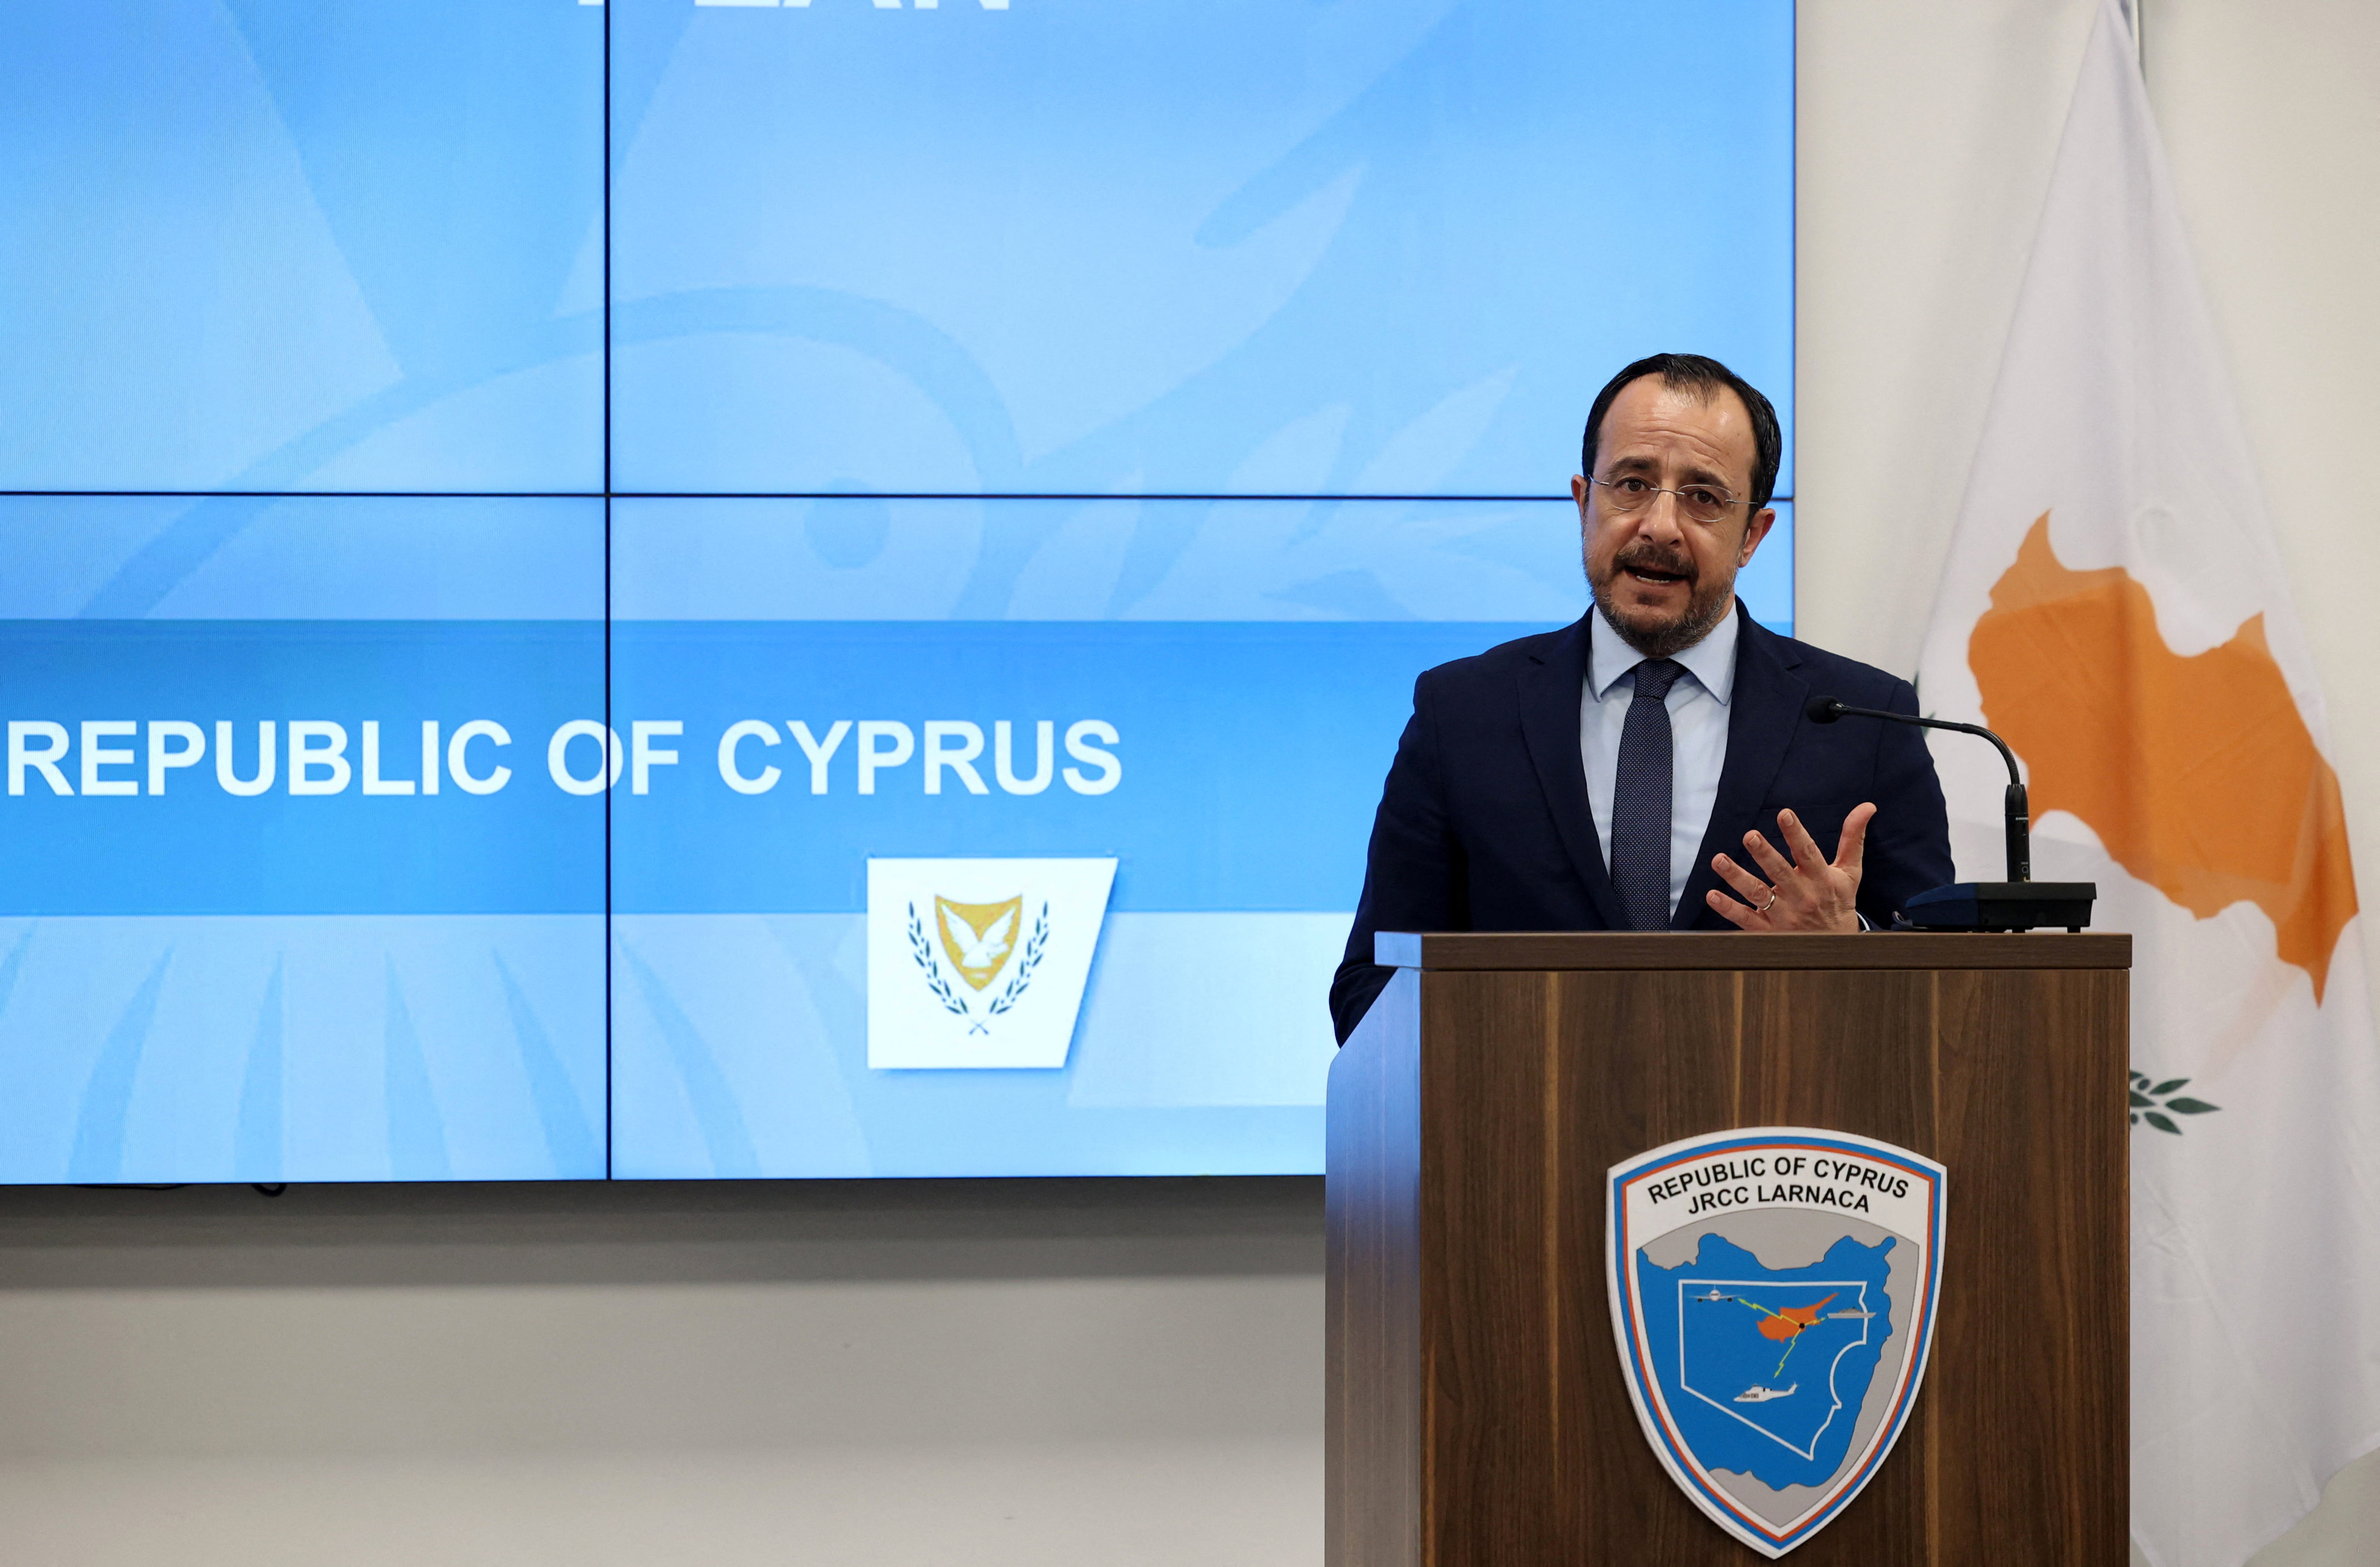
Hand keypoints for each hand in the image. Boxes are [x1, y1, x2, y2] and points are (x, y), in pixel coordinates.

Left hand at [1706, 804, 1874, 932]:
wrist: (1837, 949)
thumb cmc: (1839, 902)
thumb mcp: (1849, 872)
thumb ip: (1853, 839)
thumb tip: (1867, 807)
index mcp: (1821, 879)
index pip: (1808, 854)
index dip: (1797, 834)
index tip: (1784, 814)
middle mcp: (1801, 897)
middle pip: (1780, 873)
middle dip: (1765, 854)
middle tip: (1750, 836)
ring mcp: (1783, 915)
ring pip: (1758, 895)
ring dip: (1737, 877)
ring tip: (1719, 860)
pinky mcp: (1768, 931)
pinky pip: (1745, 919)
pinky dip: (1728, 909)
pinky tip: (1713, 895)